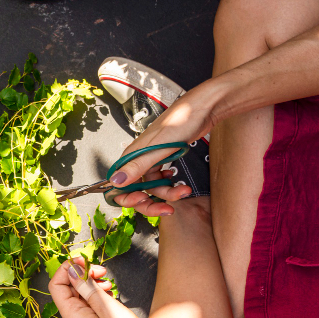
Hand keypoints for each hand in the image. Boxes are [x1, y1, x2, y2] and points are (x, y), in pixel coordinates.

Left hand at [49, 258, 155, 317]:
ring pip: (81, 293)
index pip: (56, 285)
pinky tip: (110, 292)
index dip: (67, 269)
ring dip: (92, 282)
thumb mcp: (107, 307)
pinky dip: (99, 292)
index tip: (83, 260)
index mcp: (71, 315)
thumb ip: (87, 288)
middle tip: (100, 270)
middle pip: (68, 287)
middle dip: (82, 273)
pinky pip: (91, 301)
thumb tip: (72, 271)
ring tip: (107, 281)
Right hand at [108, 84, 218, 216]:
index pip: (119, 186)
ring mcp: (150, 160)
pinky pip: (160, 179)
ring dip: (168, 193)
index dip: (128, 198)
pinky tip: (176, 180)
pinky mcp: (162, 158)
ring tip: (183, 191)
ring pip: (152, 187)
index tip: (142, 202)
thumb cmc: (181, 121)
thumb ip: (136, 166)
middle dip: (151, 202)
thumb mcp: (158, 147)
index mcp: (131, 157)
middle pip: (136, 191)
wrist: (203, 108)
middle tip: (166, 209)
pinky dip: (170, 184)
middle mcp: (137, 160)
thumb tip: (116, 181)